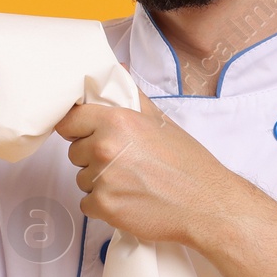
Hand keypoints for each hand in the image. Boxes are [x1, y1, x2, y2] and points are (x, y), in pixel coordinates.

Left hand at [54, 85, 243, 247]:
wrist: (207, 204)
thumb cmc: (188, 163)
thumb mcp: (160, 121)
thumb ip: (132, 96)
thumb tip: (118, 70)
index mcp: (116, 121)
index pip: (69, 120)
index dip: (77, 128)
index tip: (84, 134)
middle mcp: (104, 147)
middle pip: (74, 152)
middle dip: (92, 158)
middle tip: (124, 163)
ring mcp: (103, 179)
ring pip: (81, 179)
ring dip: (99, 183)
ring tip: (131, 182)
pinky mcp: (105, 207)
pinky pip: (87, 204)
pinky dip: (103, 206)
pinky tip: (129, 201)